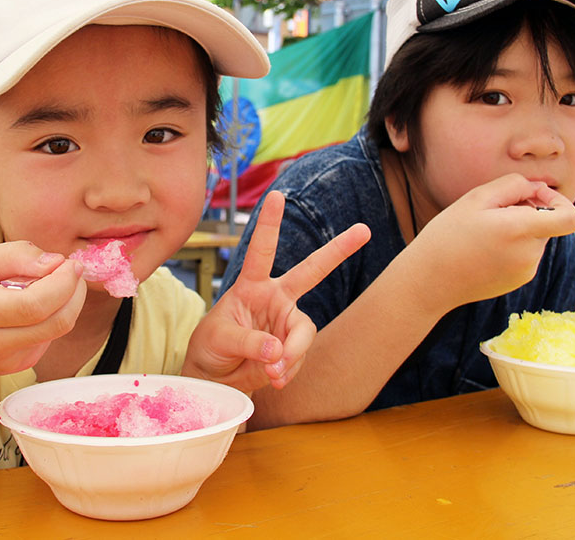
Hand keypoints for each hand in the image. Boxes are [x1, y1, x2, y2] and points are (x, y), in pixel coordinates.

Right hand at [0, 242, 86, 386]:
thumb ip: (16, 256)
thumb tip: (56, 263)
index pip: (35, 304)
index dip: (63, 283)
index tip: (70, 263)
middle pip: (57, 321)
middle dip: (75, 291)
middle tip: (72, 270)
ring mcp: (6, 361)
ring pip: (58, 330)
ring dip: (68, 302)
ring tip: (50, 283)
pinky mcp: (18, 367)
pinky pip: (49, 337)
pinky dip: (52, 316)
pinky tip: (33, 307)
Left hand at [182, 191, 369, 393]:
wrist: (215, 378)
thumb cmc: (210, 347)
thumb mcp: (218, 339)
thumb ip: (247, 341)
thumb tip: (277, 350)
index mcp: (252, 285)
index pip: (261, 250)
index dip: (269, 223)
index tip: (277, 196)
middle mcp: (275, 298)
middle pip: (311, 271)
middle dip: (338, 250)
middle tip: (364, 230)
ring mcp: (287, 322)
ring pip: (304, 332)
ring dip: (292, 354)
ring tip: (271, 372)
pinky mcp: (293, 347)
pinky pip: (299, 358)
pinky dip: (287, 370)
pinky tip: (273, 378)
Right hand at [410, 174, 574, 308]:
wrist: (429, 280)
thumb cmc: (447, 236)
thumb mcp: (476, 198)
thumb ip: (514, 185)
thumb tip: (538, 189)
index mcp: (520, 230)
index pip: (570, 218)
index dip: (560, 202)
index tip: (536, 197)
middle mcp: (529, 254)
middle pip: (549, 224)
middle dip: (530, 212)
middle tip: (494, 211)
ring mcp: (526, 271)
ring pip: (536, 239)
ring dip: (520, 229)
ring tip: (485, 232)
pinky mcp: (518, 281)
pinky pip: (526, 255)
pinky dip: (513, 246)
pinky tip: (485, 248)